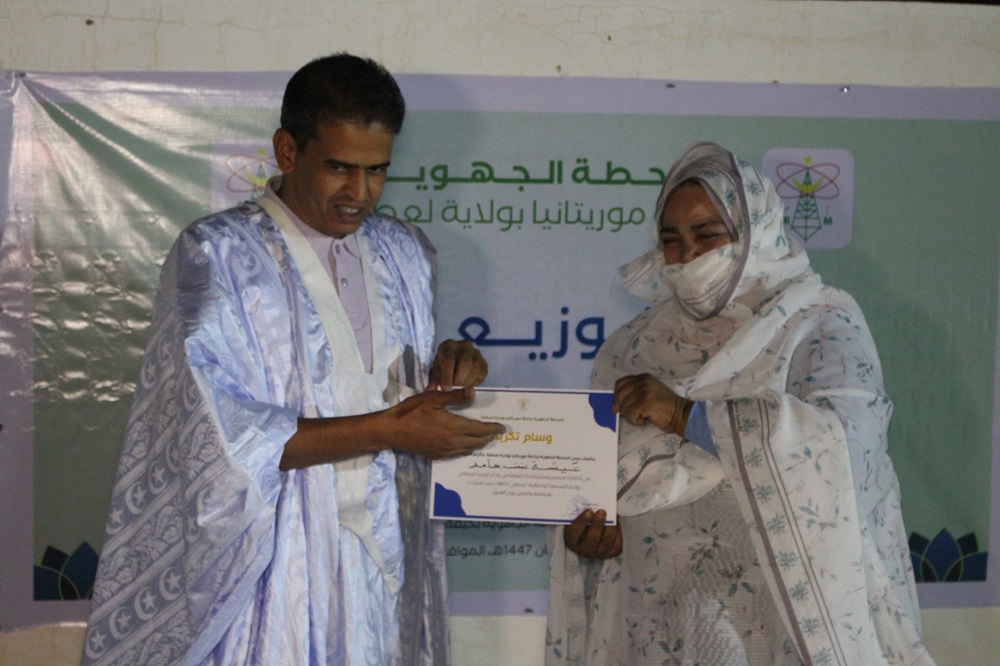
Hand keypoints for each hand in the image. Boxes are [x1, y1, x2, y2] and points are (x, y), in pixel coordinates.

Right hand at [388, 386, 504, 458]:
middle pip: (477, 442)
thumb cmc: (412, 411)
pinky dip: (466, 448)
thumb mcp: (434, 399)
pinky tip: (466, 444)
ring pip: (468, 449)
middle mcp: (452, 442)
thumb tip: (473, 392)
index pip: (480, 430)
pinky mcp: (437, 456)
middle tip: (496, 433)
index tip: (502, 428)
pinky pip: (458, 453)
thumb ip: (455, 397)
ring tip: (485, 438)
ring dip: (478, 444)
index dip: (492, 429)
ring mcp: (444, 451)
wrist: (392, 431)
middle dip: (488, 437)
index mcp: (453, 427)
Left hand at [427, 339, 488, 390]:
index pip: (449, 360)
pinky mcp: (484, 362)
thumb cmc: (443, 367)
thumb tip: (430, 390)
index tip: (446, 390)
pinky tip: (468, 387)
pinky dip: (475, 382)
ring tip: (460, 390)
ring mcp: (476, 352)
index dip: (447, 376)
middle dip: (459, 380)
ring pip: (475, 368)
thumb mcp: (436, 372)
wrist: (456, 362)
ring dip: (468, 382)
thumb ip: (434, 381)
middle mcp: (464, 345)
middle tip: (454, 391)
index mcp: (449, 345)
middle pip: (465, 363)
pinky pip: (482, 373)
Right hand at [563, 509, 621, 559]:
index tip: (589, 511)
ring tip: (612, 518)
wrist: (592, 531)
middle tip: (602, 512)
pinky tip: (616, 525)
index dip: (581, 522)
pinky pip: (616, 546)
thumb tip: (591, 501)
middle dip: (597, 525)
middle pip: (591, 541)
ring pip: (605, 544)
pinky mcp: (610, 554)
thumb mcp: (577, 517)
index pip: (573, 534)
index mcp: (571, 540)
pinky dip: (617, 535)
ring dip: (609, 530)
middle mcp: (583, 549)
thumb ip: (580, 511)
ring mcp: (597, 553)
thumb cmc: (584, 521)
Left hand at [613, 373, 691, 434]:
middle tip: (635, 414)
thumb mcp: (649, 394)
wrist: (682, 414)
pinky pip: (630, 415)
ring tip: (645, 416)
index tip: (620, 406)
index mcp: (643, 377)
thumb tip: (614, 406)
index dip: (617, 396)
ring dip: (632, 416)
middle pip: (619, 395)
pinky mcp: (645, 402)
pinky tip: (647, 419)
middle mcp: (642, 381)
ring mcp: (643, 391)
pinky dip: (636, 421)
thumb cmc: (665, 407)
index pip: (620, 384)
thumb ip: (633, 395)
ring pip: (624, 407)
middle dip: (623, 408)